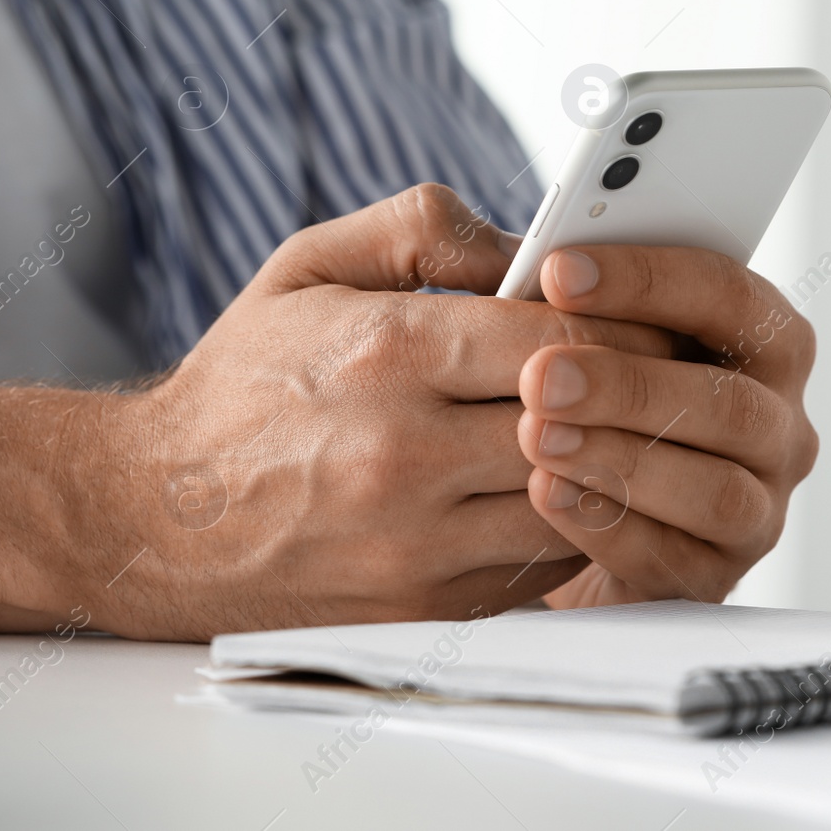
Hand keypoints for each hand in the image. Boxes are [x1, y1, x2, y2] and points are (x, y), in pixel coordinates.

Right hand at [29, 185, 678, 639]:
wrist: (154, 519)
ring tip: (638, 429)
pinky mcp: (430, 603)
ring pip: (582, 499)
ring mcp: (421, 541)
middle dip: (645, 392)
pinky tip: (582, 486)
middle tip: (676, 371)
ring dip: (621, 464)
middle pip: (587, 420)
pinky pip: (546, 563)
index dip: (632, 324)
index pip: (564, 338)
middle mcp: (408, 453)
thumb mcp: (311, 265)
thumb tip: (533, 242)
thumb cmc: (244, 382)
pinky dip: (577, 523)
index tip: (659, 316)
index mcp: (390, 353)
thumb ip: (425, 227)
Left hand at [517, 246, 818, 607]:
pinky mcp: (715, 576)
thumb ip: (545, 279)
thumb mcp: (553, 324)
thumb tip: (503, 255)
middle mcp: (773, 421)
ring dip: (625, 459)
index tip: (557, 271)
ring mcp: (754, 505)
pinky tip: (547, 497)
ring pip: (716, 488)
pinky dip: (614, 528)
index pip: (728, 295)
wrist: (549, 520)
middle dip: (633, 384)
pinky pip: (680, 560)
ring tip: (536, 438)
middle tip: (540, 374)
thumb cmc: (566, 401)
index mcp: (756, 339)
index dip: (648, 280)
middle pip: (732, 400)